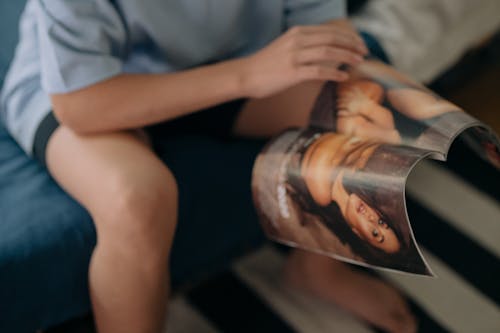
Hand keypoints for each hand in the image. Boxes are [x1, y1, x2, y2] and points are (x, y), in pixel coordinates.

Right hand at [240, 23, 367, 97]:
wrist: (246, 75)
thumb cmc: (266, 64)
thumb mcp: (286, 47)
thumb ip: (305, 45)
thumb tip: (327, 50)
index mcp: (297, 32)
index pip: (329, 31)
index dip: (348, 37)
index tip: (359, 44)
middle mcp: (297, 41)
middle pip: (332, 39)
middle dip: (352, 45)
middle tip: (364, 52)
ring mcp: (295, 56)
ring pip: (329, 52)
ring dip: (347, 57)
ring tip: (359, 62)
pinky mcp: (292, 72)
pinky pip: (319, 71)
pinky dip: (334, 73)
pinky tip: (343, 77)